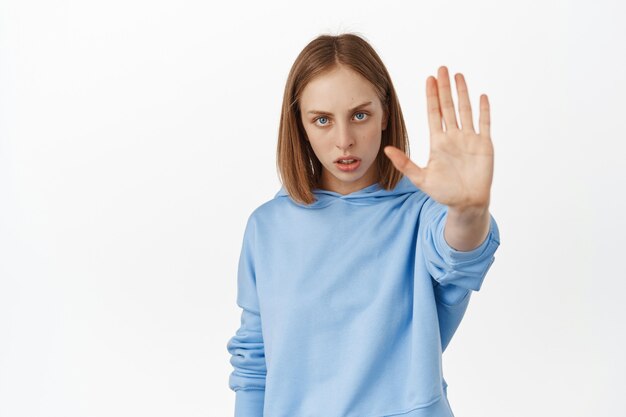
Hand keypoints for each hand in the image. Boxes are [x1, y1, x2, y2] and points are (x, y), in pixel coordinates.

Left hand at [384, 66, 493, 210]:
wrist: (466, 203)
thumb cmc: (444, 193)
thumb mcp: (421, 178)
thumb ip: (404, 163)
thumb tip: (387, 150)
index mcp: (438, 142)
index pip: (434, 113)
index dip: (431, 96)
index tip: (429, 79)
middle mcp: (453, 137)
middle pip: (448, 106)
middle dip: (445, 88)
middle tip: (442, 68)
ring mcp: (469, 139)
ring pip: (466, 110)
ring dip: (462, 93)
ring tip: (459, 76)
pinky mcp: (484, 145)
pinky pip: (484, 123)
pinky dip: (483, 110)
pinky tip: (482, 96)